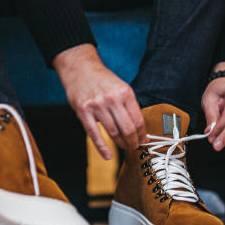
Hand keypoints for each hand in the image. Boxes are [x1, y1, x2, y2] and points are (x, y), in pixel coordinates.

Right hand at [54, 44, 146, 159]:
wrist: (80, 69)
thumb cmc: (102, 80)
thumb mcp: (121, 87)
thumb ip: (129, 105)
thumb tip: (139, 128)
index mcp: (125, 93)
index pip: (138, 120)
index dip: (142, 134)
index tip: (144, 140)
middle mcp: (112, 99)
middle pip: (127, 129)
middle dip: (133, 142)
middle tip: (134, 147)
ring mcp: (96, 106)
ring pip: (113, 133)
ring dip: (121, 144)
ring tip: (124, 147)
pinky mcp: (83, 112)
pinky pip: (94, 134)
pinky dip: (102, 148)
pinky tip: (108, 155)